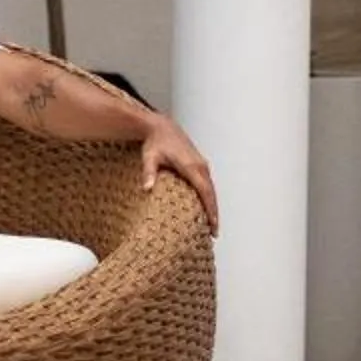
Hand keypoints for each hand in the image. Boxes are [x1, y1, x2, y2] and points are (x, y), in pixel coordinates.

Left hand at [141, 116, 220, 231]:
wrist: (160, 126)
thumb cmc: (155, 142)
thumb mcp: (149, 157)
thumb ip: (149, 173)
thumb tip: (146, 188)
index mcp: (191, 166)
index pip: (205, 191)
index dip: (210, 209)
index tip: (213, 225)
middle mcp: (200, 165)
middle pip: (211, 193)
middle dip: (214, 213)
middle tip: (214, 233)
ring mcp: (201, 164)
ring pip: (211, 189)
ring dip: (213, 206)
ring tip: (211, 225)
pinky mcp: (199, 164)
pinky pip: (207, 184)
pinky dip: (209, 197)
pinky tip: (205, 207)